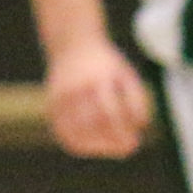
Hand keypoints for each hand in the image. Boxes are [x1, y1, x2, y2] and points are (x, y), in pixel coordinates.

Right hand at [44, 38, 154, 159]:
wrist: (72, 45)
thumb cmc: (105, 64)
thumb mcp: (126, 75)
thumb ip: (136, 99)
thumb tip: (140, 126)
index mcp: (96, 79)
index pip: (110, 113)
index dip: (123, 132)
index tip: (135, 142)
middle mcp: (76, 89)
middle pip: (93, 126)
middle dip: (112, 142)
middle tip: (126, 147)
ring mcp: (60, 98)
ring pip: (76, 133)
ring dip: (96, 146)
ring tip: (111, 146)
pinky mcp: (52, 105)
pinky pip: (63, 132)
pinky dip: (77, 142)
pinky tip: (92, 144)